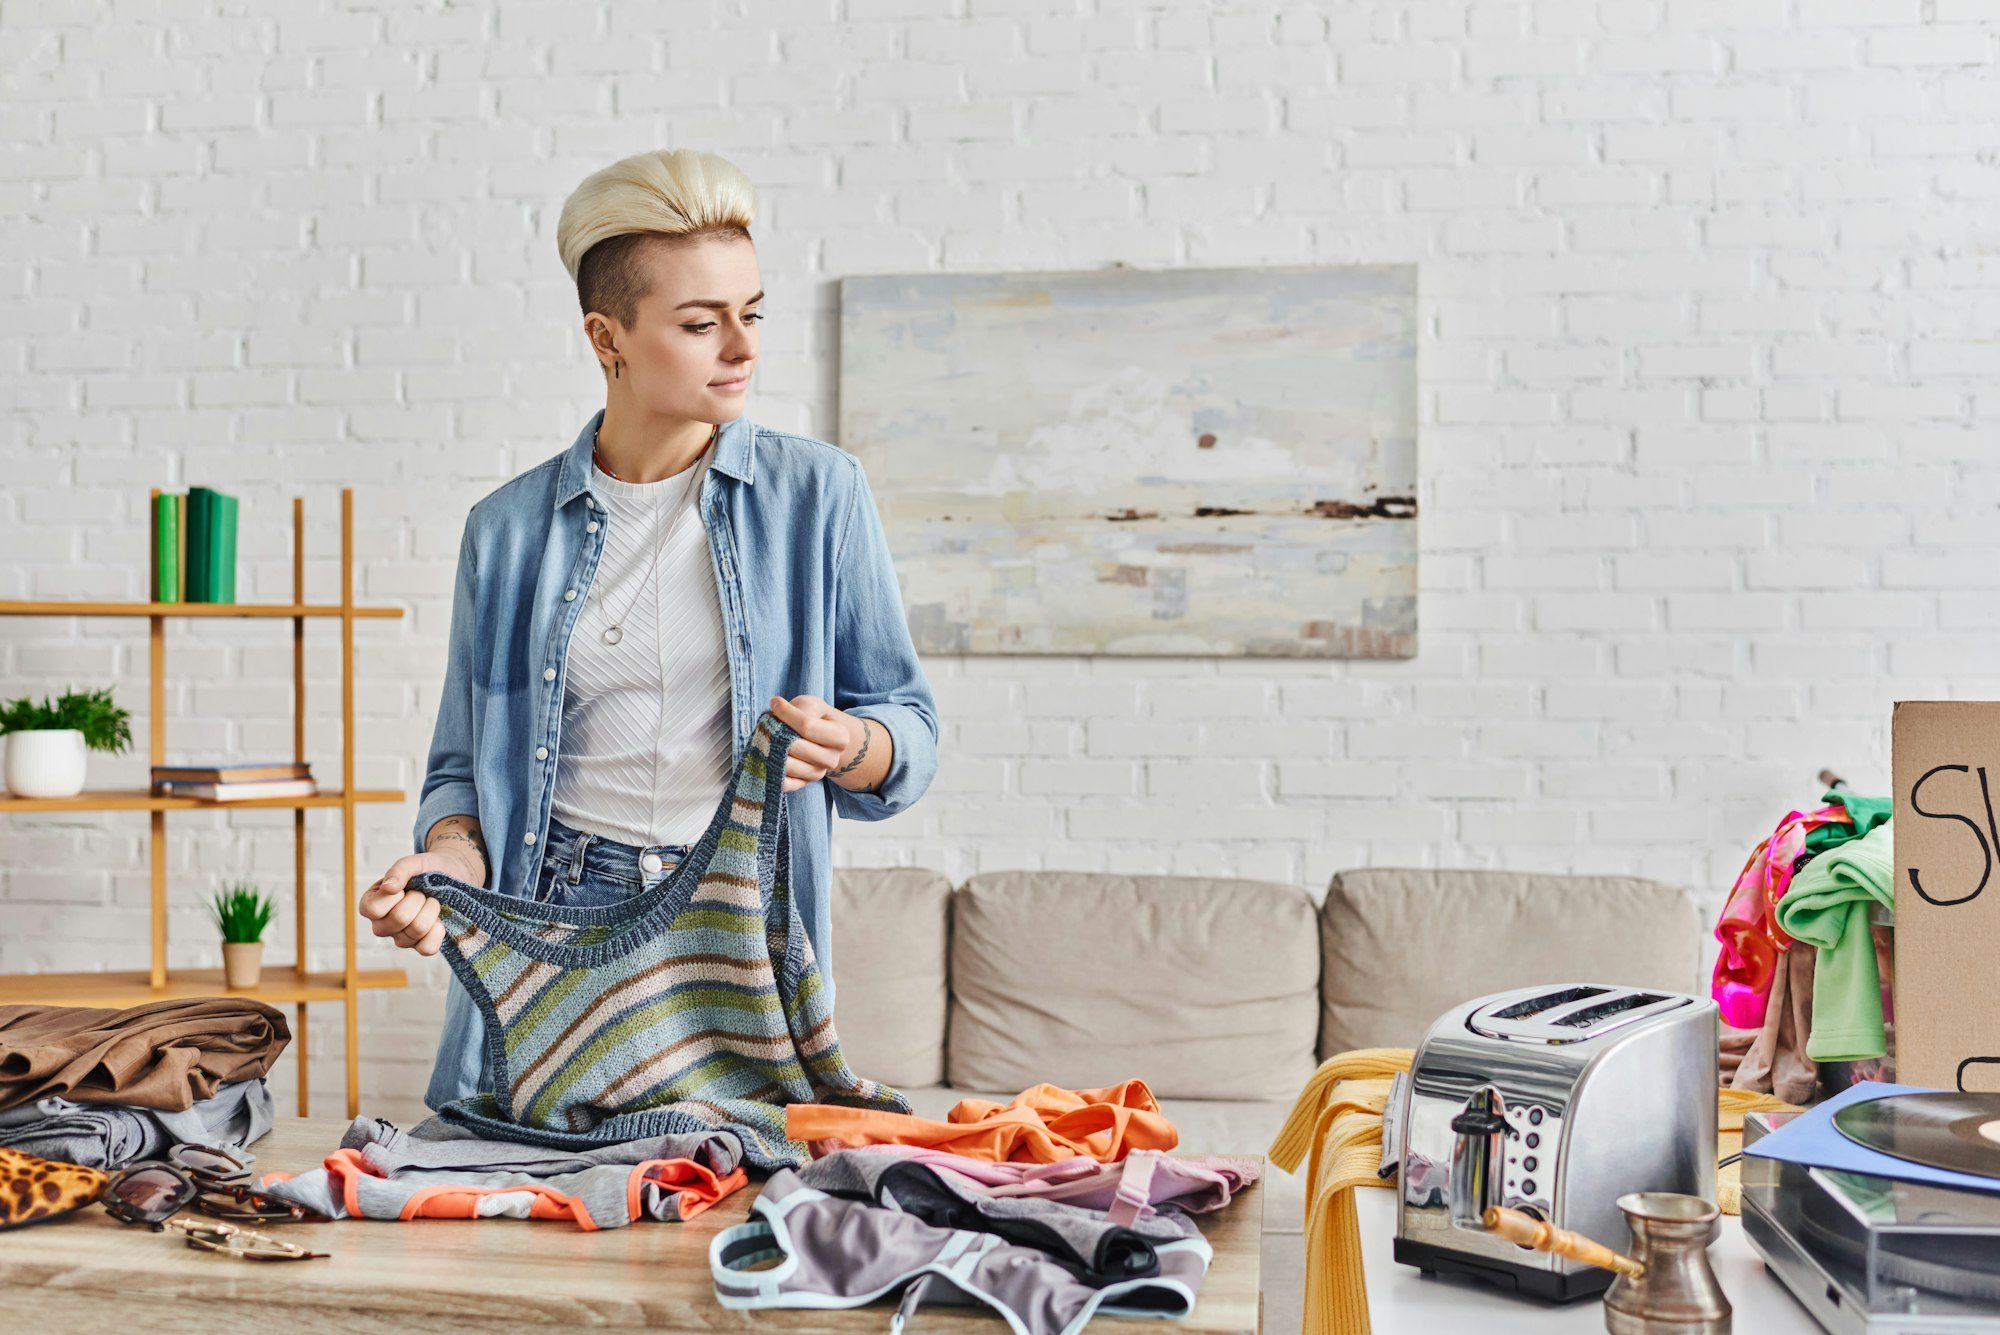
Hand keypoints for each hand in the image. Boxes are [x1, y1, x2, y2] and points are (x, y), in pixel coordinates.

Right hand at [358, 850, 478, 956]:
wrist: (450, 877)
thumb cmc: (425, 871)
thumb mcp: (412, 864)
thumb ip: (398, 871)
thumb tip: (388, 888)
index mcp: (370, 905)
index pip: (373, 909)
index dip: (394, 896)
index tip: (403, 888)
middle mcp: (381, 926)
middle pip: (400, 919)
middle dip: (417, 899)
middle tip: (420, 893)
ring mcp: (400, 939)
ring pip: (417, 930)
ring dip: (431, 910)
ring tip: (429, 902)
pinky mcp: (419, 947)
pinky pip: (427, 948)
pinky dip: (437, 931)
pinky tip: (437, 920)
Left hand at [766, 694, 863, 792]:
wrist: (822, 740)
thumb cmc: (816, 719)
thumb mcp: (813, 706)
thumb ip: (798, 707)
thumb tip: (776, 709)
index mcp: (840, 737)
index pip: (807, 726)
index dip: (787, 714)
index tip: (776, 705)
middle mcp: (831, 759)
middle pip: (795, 746)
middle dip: (778, 734)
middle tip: (770, 725)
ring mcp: (818, 774)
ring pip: (788, 765)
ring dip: (771, 751)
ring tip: (769, 739)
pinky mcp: (803, 784)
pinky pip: (784, 783)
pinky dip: (772, 770)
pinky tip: (770, 756)